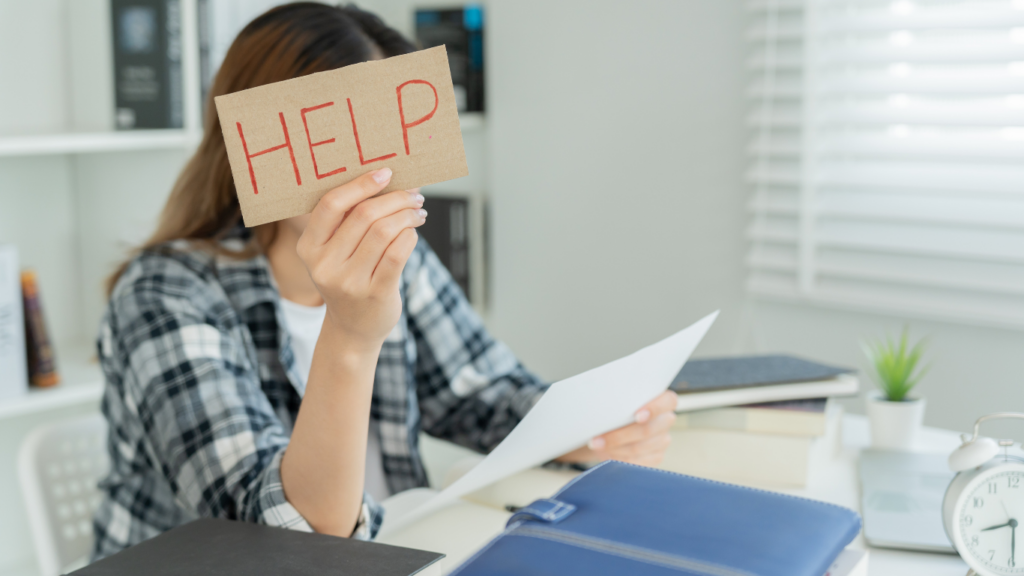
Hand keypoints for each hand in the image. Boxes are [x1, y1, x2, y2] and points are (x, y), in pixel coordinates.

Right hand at [296, 168, 425, 351]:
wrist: (353, 329)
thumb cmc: (349, 278)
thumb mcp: (335, 252)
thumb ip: (349, 221)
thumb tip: (388, 179)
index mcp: (309, 247)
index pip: (331, 205)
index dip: (360, 184)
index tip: (386, 173)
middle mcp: (324, 265)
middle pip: (364, 215)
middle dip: (395, 198)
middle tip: (414, 195)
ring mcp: (349, 282)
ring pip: (384, 232)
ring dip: (407, 215)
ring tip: (418, 212)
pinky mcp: (374, 294)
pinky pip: (398, 253)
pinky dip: (410, 236)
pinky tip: (413, 233)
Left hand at [556, 391, 676, 466]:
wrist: (614, 426)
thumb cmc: (618, 408)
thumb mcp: (619, 400)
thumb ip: (620, 400)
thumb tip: (599, 402)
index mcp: (664, 401)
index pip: (668, 402)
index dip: (653, 409)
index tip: (637, 416)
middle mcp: (666, 420)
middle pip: (647, 430)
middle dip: (619, 435)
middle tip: (596, 439)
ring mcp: (663, 440)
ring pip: (639, 447)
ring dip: (614, 448)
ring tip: (595, 445)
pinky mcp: (656, 457)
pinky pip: (638, 462)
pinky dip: (620, 458)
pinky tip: (606, 454)